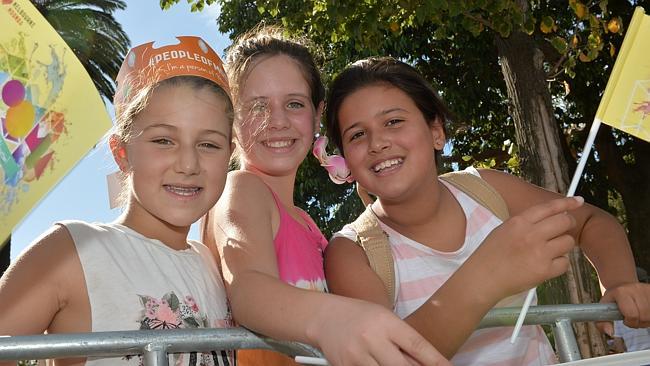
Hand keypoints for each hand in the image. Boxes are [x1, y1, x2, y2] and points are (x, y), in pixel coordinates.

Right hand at [309, 297, 449, 365]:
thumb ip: (403, 340)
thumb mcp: (385, 318)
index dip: (437, 362)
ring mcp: (357, 355)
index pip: (418, 346)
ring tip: (394, 363)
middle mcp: (372, 338)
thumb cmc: (360, 316)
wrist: (325, 317)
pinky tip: (378, 365)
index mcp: (387, 322)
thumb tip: (426, 363)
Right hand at [470, 196, 583, 299]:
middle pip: (565, 222)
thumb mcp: (504, 229)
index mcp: (519, 222)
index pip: (550, 207)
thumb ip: (526, 223)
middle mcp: (531, 234)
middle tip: (562, 231)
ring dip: (562, 246)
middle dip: (568, 225)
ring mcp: (539, 252)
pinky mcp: (544, 270)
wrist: (482, 278)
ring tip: (548, 251)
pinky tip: (544, 265)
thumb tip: (550, 217)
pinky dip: (558, 264)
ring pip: (568, 242)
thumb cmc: (490, 255)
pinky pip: (565, 263)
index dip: (567, 202)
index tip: (578, 201)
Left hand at [596, 282, 649, 334]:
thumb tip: (609, 333)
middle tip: (631, 317)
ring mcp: (646, 291)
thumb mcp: (604, 308)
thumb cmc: (613, 299)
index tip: (624, 319)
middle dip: (637, 322)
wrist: (623, 285)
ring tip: (638, 313)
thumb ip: (602, 322)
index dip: (629, 322)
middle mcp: (635, 289)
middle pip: (643, 317)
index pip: (631, 315)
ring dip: (645, 320)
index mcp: (621, 292)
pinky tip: (645, 311)